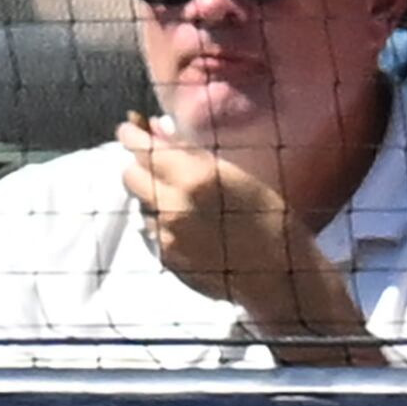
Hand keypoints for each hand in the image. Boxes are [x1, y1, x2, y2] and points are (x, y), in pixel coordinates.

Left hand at [115, 118, 321, 323]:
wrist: (277, 277)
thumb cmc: (267, 218)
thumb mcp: (235, 174)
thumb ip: (189, 150)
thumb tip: (155, 128)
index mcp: (195, 176)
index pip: (143, 147)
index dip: (131, 135)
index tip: (129, 129)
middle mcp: (174, 205)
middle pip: (130, 175)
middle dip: (139, 167)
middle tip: (155, 166)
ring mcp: (167, 235)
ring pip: (140, 204)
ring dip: (152, 198)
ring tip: (183, 203)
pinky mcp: (167, 259)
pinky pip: (152, 232)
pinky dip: (162, 224)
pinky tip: (189, 228)